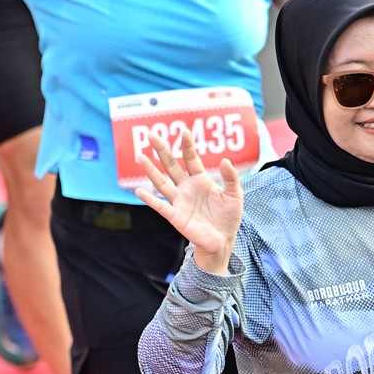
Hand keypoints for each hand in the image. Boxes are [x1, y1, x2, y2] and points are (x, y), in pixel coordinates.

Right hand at [134, 131, 242, 273]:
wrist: (223, 241)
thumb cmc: (228, 217)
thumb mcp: (235, 194)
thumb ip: (231, 177)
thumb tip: (225, 159)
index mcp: (201, 180)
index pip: (191, 159)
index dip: (187, 146)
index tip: (183, 131)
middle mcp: (187, 188)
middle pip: (172, 166)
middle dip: (162, 150)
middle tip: (152, 135)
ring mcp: (180, 202)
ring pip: (162, 183)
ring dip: (151, 171)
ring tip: (141, 157)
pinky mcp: (176, 217)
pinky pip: (160, 206)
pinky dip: (149, 199)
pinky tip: (138, 190)